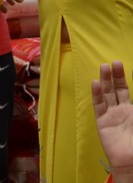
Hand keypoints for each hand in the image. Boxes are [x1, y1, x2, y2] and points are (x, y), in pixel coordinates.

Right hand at [92, 61, 132, 181]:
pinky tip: (95, 83)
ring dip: (105, 81)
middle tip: (114, 62)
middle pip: (116, 89)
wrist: (132, 161)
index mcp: (132, 110)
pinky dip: (96, 94)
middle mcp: (120, 110)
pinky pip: (99, 106)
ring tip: (104, 67)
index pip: (126, 90)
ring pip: (106, 94)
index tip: (121, 65)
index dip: (123, 78)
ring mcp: (110, 115)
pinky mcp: (102, 122)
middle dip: (115, 76)